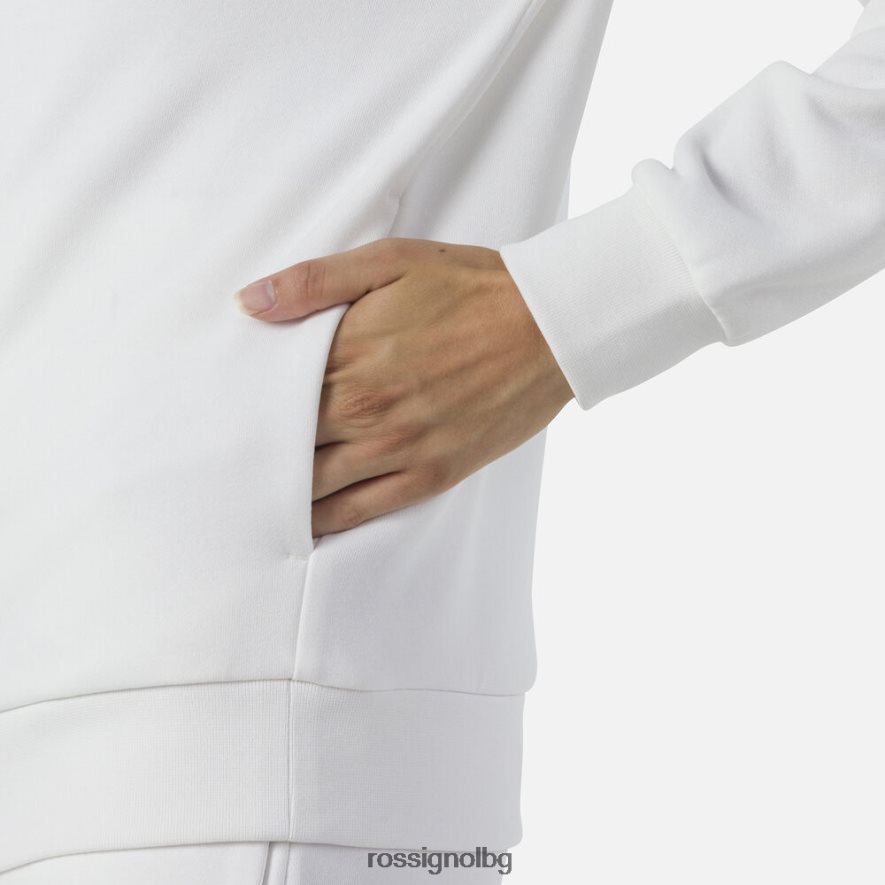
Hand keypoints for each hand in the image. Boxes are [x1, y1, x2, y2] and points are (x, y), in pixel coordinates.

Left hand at [235, 237, 572, 536]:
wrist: (550, 327)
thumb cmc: (470, 288)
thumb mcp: (391, 262)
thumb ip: (315, 283)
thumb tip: (248, 303)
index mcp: (351, 356)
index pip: (270, 396)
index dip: (240, 408)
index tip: (218, 413)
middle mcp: (368, 410)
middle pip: (285, 446)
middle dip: (251, 453)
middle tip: (220, 461)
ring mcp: (401, 448)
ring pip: (316, 486)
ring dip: (278, 494)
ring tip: (247, 497)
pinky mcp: (431, 474)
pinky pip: (362, 511)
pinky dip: (326, 521)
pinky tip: (301, 526)